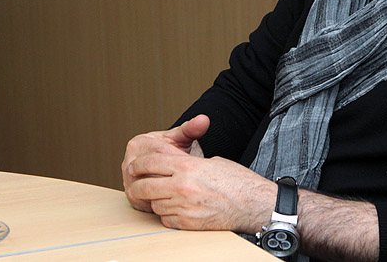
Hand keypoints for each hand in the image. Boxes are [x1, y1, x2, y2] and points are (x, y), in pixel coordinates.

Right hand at [122, 115, 209, 210]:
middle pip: (153, 173)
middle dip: (173, 179)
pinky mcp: (131, 195)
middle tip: (192, 184)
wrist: (162, 165)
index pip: (160, 154)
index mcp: (138, 143)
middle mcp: (129, 161)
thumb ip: (191, 129)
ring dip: (166, 193)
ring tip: (185, 194)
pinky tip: (175, 202)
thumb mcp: (181, 139)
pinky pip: (146, 202)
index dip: (179, 162)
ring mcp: (127, 179)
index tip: (194, 167)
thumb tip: (203, 120)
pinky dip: (161, 203)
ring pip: (149, 189)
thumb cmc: (172, 150)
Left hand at [125, 153, 275, 232]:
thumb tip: (171, 166)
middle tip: (137, 184)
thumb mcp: (210, 162)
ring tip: (164, 196)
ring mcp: (184, 206)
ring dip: (155, 200)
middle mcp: (182, 186)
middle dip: (138, 185)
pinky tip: (176, 208)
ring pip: (154, 204)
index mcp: (188, 165)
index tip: (134, 167)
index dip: (139, 164)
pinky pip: (165, 219)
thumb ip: (187, 164)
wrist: (252, 204)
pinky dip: (167, 214)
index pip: (151, 162)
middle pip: (146, 186)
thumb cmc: (236, 181)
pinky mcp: (188, 223)